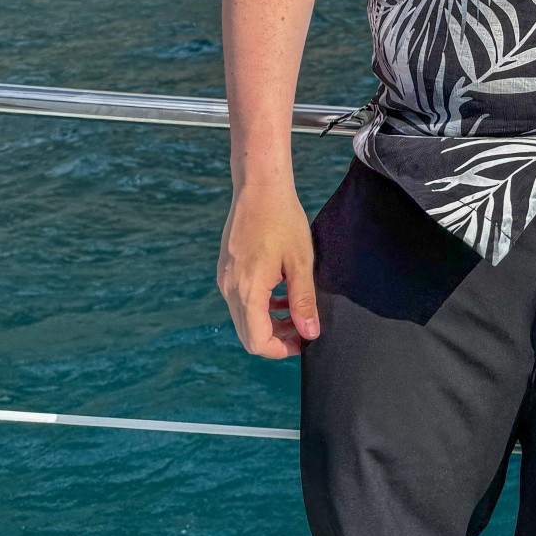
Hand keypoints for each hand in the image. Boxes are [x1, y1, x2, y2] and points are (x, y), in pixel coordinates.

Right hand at [216, 182, 319, 357]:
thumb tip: (309, 333)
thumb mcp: (300, 262)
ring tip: (294, 309)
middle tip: (301, 328)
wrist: (259, 186)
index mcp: (247, 291)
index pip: (257, 342)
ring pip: (244, 318)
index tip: (303, 341)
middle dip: (275, 338)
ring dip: (268, 322)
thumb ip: (303, 301)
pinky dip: (259, 305)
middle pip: (248, 334)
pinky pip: (240, 299)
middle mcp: (230, 289)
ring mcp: (225, 279)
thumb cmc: (282, 219)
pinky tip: (280, 292)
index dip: (281, 349)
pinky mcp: (226, 269)